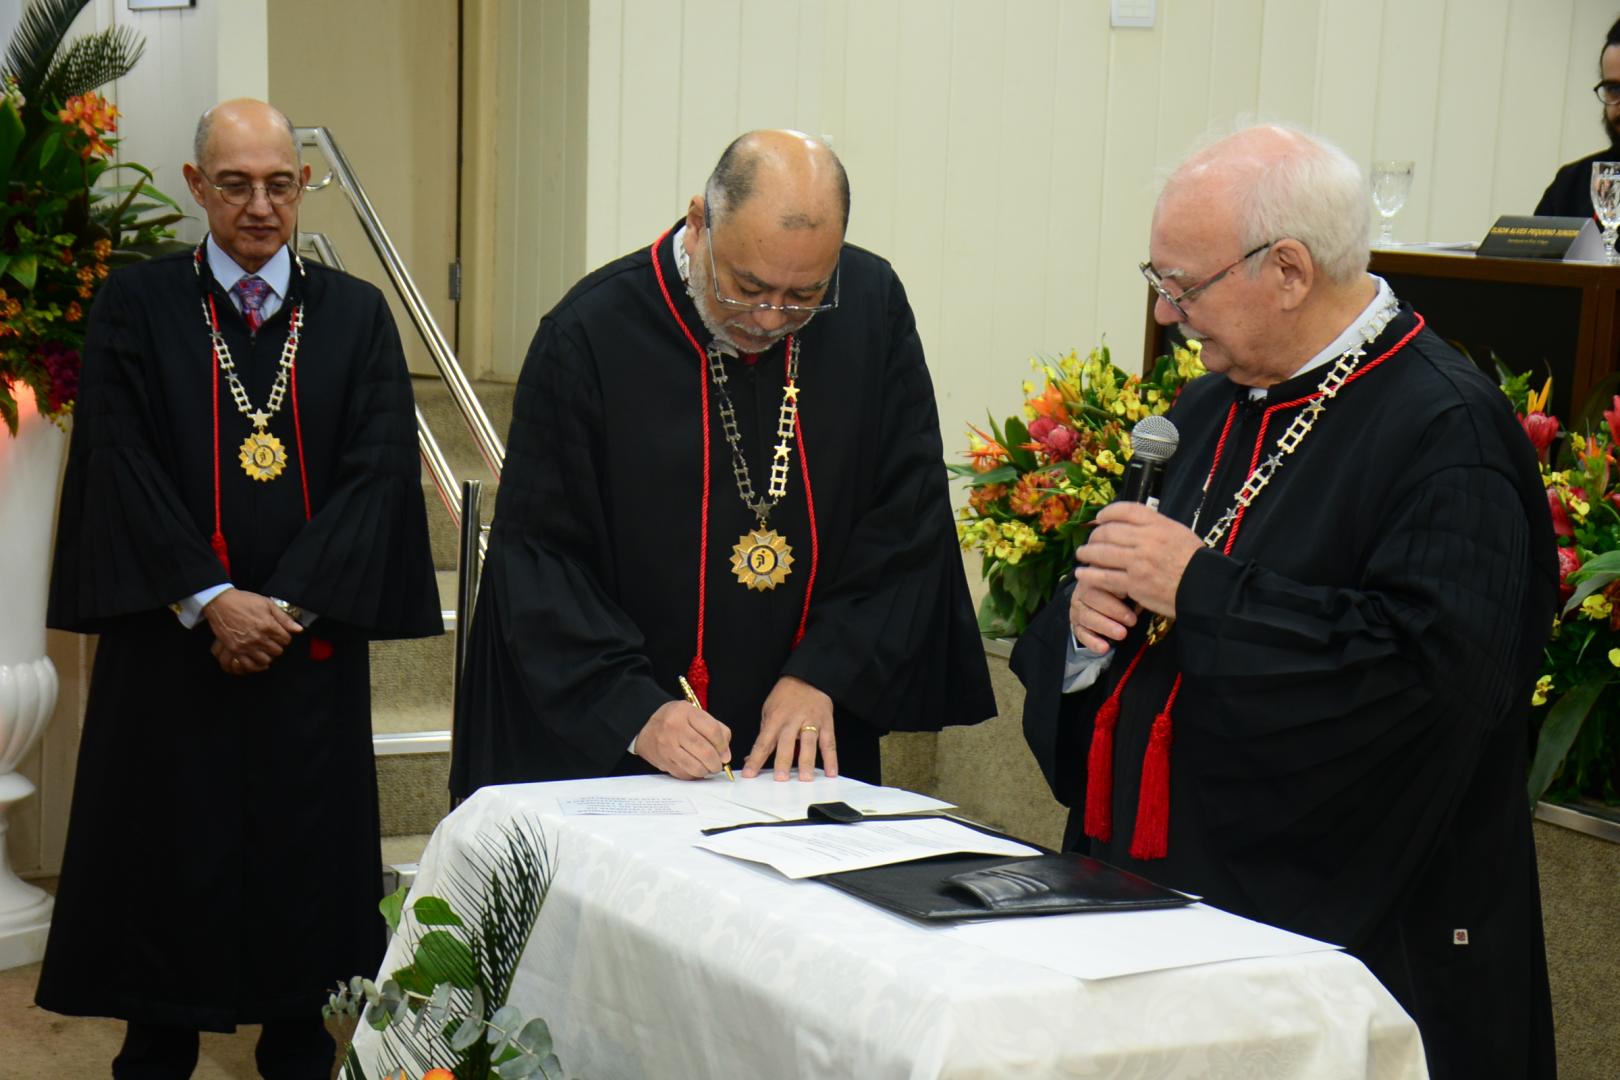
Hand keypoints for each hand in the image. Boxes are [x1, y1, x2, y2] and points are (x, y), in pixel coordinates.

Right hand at [204, 588, 300, 675]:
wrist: (221, 602)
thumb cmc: (244, 601)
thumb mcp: (268, 604)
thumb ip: (284, 618)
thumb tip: (298, 629)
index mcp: (268, 625)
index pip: (286, 640)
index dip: (285, 637)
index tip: (281, 635)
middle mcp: (258, 637)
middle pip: (277, 651)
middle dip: (277, 646)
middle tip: (273, 641)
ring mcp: (246, 645)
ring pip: (265, 660)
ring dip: (267, 655)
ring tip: (265, 649)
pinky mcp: (235, 649)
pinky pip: (248, 665)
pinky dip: (255, 665)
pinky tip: (258, 659)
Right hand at [634, 700, 732, 779]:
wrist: (645, 728)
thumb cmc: (676, 720)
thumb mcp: (694, 714)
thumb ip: (715, 728)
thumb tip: (725, 754)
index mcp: (685, 712)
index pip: (713, 731)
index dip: (723, 745)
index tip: (725, 752)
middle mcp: (674, 728)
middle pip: (705, 751)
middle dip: (717, 762)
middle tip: (719, 764)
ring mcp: (667, 746)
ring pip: (695, 766)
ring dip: (707, 771)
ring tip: (708, 767)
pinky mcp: (663, 761)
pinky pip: (684, 774)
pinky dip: (694, 774)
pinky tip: (695, 768)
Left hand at [743, 676, 835, 780]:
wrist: (808, 677)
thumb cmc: (785, 696)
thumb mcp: (768, 710)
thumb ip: (764, 735)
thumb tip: (752, 757)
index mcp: (775, 718)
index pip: (763, 742)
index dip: (756, 759)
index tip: (750, 774)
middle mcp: (793, 720)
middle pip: (786, 743)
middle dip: (783, 761)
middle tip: (780, 779)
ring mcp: (811, 722)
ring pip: (809, 744)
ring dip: (807, 762)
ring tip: (805, 778)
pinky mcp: (826, 724)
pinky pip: (829, 743)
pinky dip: (831, 759)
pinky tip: (831, 772)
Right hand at [1069, 564, 1137, 654]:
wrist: (1105, 602)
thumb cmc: (1122, 592)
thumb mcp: (1126, 585)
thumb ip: (1130, 586)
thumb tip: (1142, 592)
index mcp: (1095, 576)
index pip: (1100, 578)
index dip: (1114, 588)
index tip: (1129, 596)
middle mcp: (1082, 591)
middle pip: (1090, 596)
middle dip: (1112, 610)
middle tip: (1132, 621)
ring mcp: (1077, 608)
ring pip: (1086, 616)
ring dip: (1105, 626)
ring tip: (1122, 635)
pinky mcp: (1076, 625)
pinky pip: (1081, 634)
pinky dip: (1092, 642)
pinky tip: (1104, 648)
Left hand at [1072, 502, 1202, 620]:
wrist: (1205, 588)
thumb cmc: (1194, 562)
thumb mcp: (1178, 533)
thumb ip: (1155, 526)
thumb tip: (1130, 523)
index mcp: (1158, 524)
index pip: (1125, 510)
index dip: (1107, 512)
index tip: (1099, 518)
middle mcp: (1146, 539)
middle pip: (1108, 531)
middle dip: (1094, 536)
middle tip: (1088, 541)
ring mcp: (1138, 562)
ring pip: (1102, 553)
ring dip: (1087, 553)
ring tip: (1081, 555)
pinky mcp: (1134, 584)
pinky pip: (1104, 577)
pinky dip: (1089, 575)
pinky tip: (1082, 575)